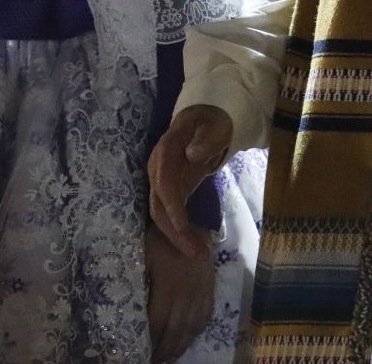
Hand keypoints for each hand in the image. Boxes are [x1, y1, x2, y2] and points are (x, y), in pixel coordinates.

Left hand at [146, 222, 214, 362]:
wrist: (192, 221)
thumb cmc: (161, 237)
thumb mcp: (142, 255)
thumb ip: (138, 280)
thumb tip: (127, 304)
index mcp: (168, 288)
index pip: (158, 322)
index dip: (151, 341)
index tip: (143, 352)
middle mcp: (186, 295)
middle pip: (176, 331)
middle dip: (165, 350)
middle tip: (156, 361)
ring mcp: (200, 293)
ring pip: (191, 327)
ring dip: (180, 345)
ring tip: (171, 357)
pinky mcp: (209, 288)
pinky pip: (205, 316)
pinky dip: (196, 331)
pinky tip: (189, 337)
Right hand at [147, 104, 231, 259]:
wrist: (203, 119)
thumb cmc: (210, 121)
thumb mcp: (213, 126)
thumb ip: (204, 139)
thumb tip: (191, 155)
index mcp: (165, 152)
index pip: (163, 183)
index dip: (171, 207)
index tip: (182, 227)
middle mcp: (158, 169)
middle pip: (158, 206)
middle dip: (174, 232)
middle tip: (197, 252)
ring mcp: (162, 180)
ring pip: (162, 214)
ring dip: (178, 236)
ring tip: (200, 253)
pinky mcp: (172, 189)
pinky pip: (172, 213)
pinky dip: (182, 230)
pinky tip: (197, 243)